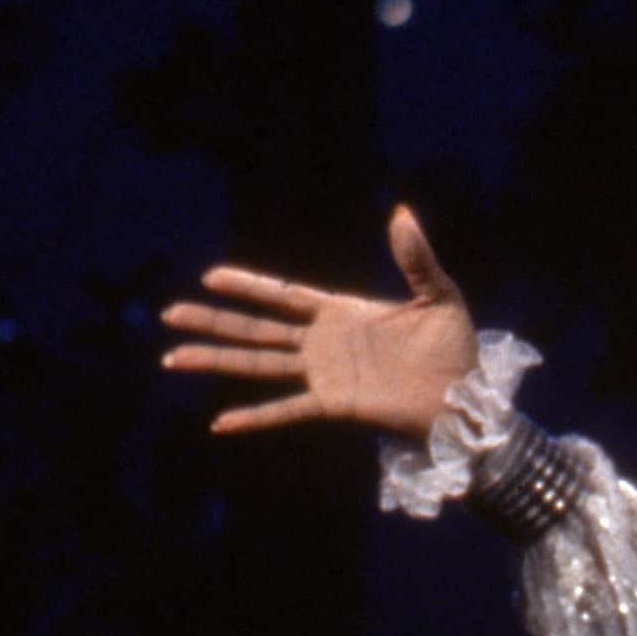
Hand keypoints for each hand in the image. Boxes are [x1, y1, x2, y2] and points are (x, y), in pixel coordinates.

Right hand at [160, 206, 478, 440]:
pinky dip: (254, 417)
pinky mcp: (334, 404)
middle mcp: (324, 343)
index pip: (284, 295)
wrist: (466, 399)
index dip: (248, 285)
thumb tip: (402, 213)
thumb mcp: (438, 295)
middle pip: (258, 328)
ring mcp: (324, 375)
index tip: (209, 276)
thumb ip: (415, 258)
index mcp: (343, 313)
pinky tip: (220, 423)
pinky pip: (286, 410)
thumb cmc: (455, 348)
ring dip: (217, 359)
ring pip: (259, 363)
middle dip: (214, 320)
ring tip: (173, 357)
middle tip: (170, 314)